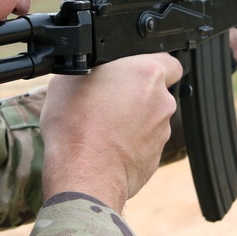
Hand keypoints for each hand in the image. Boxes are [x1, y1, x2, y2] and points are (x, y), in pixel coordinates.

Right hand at [39, 53, 182, 212]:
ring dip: (132, 121)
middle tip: (107, 101)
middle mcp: (162, 102)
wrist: (82, 172)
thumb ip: (94, 68)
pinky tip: (105, 147)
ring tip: (101, 127)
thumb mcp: (68, 78)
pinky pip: (143, 145)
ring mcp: (161, 133)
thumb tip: (96, 71)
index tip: (130, 73)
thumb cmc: (75, 124)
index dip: (148, 66)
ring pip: (149, 120)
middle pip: (156, 93)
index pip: (168, 62)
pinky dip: (129, 145)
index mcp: (147, 74)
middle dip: (136, 95)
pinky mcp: (154, 159)